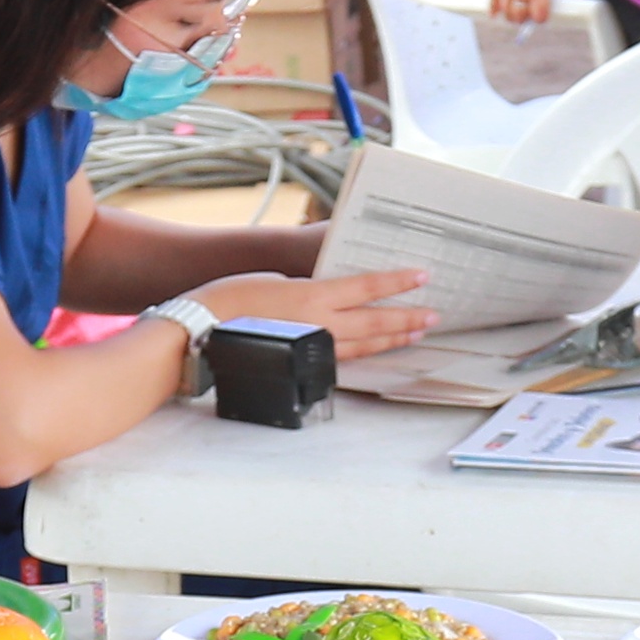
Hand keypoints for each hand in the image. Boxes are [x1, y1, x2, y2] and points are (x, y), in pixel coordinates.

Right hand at [200, 266, 434, 362]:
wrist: (204, 330)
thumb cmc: (233, 298)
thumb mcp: (278, 280)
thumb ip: (310, 288)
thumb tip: (328, 292)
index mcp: (314, 296)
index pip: (368, 288)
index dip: (398, 282)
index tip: (422, 276)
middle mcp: (320, 324)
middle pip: (376, 323)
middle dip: (408, 318)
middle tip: (434, 315)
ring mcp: (313, 348)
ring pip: (364, 346)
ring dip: (392, 339)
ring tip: (415, 333)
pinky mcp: (303, 364)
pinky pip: (342, 359)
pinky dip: (364, 354)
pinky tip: (375, 352)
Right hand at [486, 0, 568, 24]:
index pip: (539, 16)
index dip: (541, 17)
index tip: (542, 13)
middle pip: (519, 17)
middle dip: (524, 18)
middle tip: (528, 12)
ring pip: (505, 11)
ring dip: (511, 14)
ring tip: (515, 10)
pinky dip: (493, 8)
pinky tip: (496, 13)